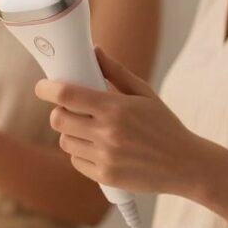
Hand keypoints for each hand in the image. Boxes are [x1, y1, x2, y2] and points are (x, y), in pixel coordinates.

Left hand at [34, 47, 201, 195]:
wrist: (185, 164)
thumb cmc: (165, 126)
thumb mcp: (145, 93)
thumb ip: (116, 72)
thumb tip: (95, 51)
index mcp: (116, 108)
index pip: (68, 95)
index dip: (48, 89)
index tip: (42, 87)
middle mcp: (108, 133)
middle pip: (59, 119)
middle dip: (59, 111)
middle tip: (69, 109)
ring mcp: (106, 157)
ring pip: (65, 141)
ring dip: (71, 133)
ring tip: (88, 130)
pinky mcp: (105, 177)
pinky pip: (76, 161)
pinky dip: (81, 154)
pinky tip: (98, 148)